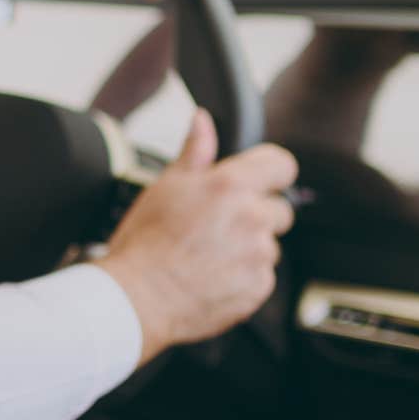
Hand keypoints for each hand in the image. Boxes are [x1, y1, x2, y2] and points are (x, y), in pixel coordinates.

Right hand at [94, 109, 298, 365]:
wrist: (137, 298)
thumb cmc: (144, 243)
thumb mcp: (164, 187)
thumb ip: (194, 152)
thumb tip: (203, 120)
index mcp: (230, 187)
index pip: (282, 165)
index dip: (269, 170)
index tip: (256, 180)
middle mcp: (252, 218)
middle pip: (279, 208)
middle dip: (255, 213)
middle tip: (217, 225)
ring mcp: (259, 256)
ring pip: (268, 244)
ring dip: (248, 246)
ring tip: (209, 254)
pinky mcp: (259, 287)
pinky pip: (261, 275)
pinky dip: (243, 274)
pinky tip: (212, 275)